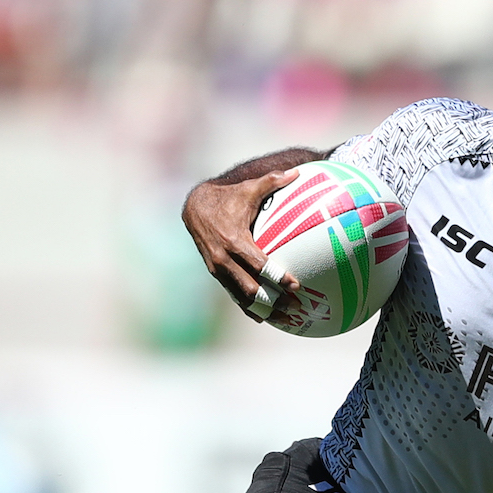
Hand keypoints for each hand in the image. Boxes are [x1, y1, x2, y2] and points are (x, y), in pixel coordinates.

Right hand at [180, 169, 301, 315]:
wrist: (194, 208)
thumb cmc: (228, 198)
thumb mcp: (248, 189)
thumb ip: (272, 181)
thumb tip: (297, 172)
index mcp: (234, 241)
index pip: (259, 264)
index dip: (277, 277)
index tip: (296, 286)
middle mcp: (224, 259)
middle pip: (252, 288)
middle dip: (274, 301)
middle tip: (297, 309)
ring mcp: (218, 269)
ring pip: (242, 298)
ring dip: (264, 311)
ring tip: (286, 321)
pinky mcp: (216, 274)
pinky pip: (233, 296)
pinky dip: (248, 308)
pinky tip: (265, 319)